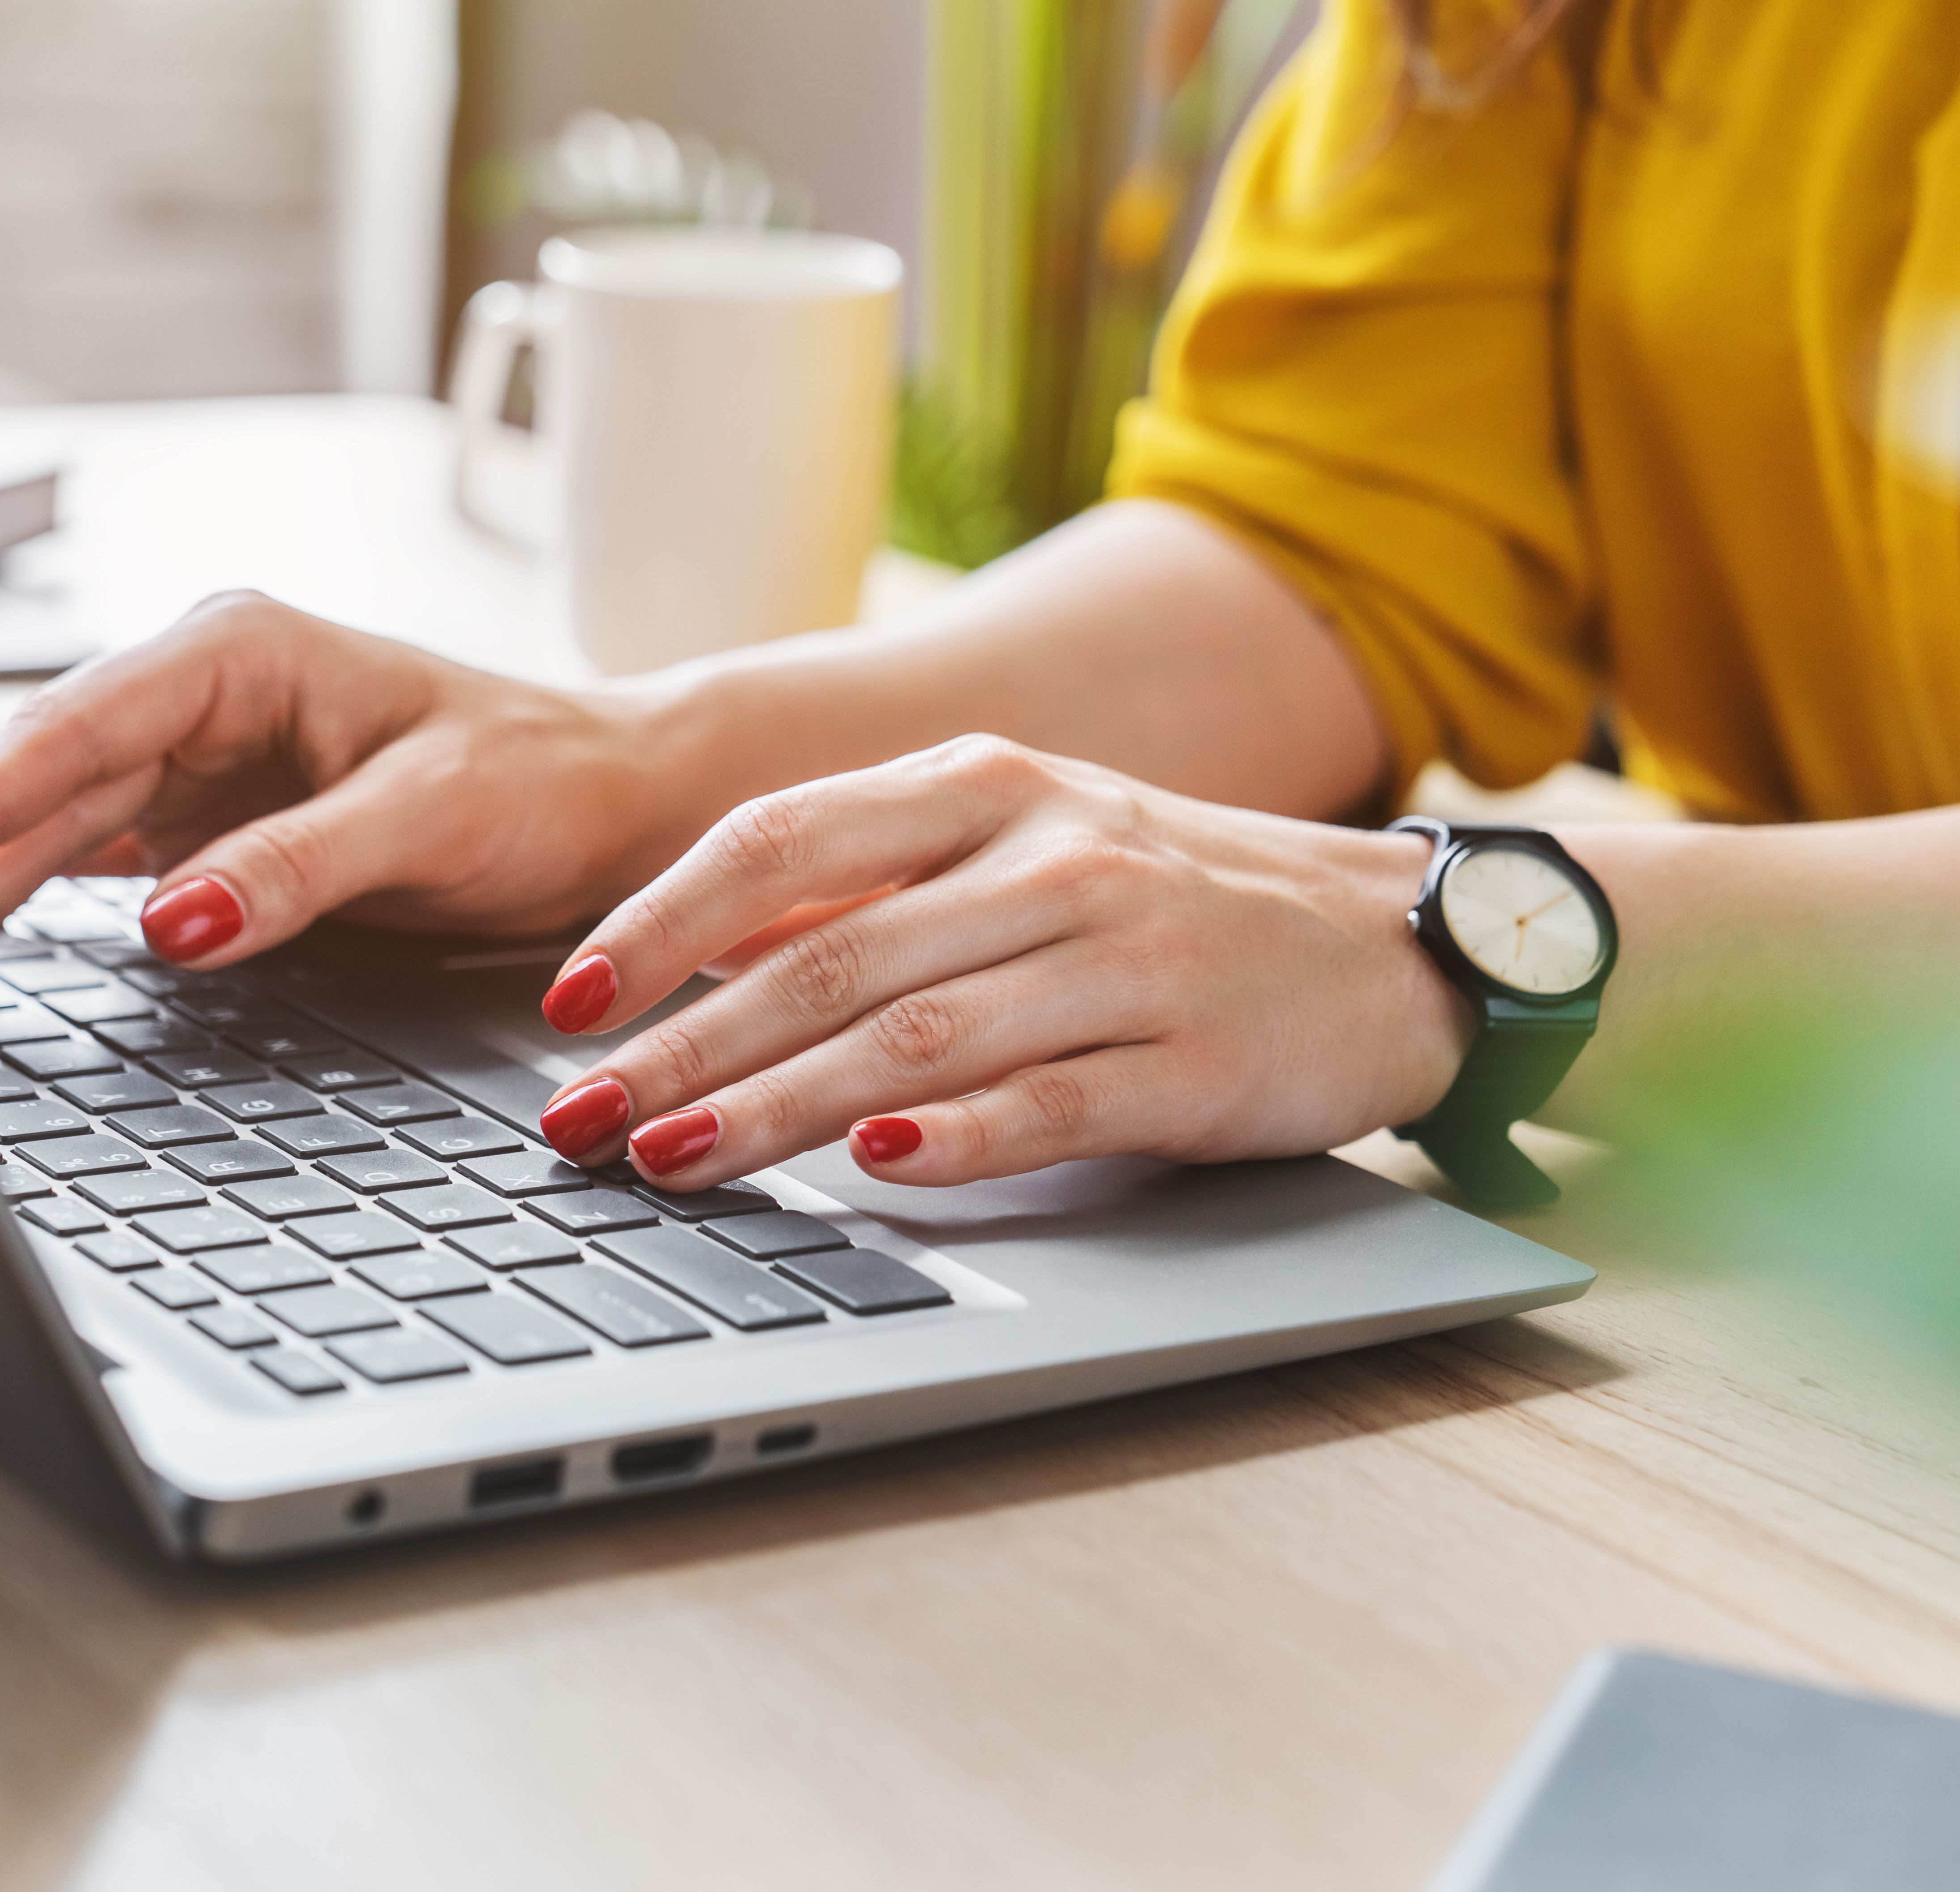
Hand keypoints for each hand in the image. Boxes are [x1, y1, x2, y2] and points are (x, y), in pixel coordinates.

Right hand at [0, 594, 679, 994]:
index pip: (80, 727)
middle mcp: (202, 697)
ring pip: (51, 825)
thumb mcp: (429, 816)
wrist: (606, 803)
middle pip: (43, 777)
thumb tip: (176, 919)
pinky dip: (23, 900)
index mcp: (242, 652)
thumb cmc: (540, 780)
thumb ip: (300, 865)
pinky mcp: (206, 823)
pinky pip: (89, 859)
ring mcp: (196, 761)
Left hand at [530, 736, 1474, 1187]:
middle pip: (826, 955)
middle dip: (681, 1045)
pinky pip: (1049, 1101)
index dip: (658, 921)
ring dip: (777, 1107)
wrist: (1391, 939)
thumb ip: (879, 884)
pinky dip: (952, 1140)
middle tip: (577, 1120)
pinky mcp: (1188, 1059)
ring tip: (672, 1159)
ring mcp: (1124, 956)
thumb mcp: (1023, 843)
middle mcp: (1047, 856)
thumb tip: (702, 952)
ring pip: (914, 1036)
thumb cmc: (1174, 897)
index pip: (780, 838)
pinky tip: (871, 1173)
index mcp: (986, 786)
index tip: (568, 1002)